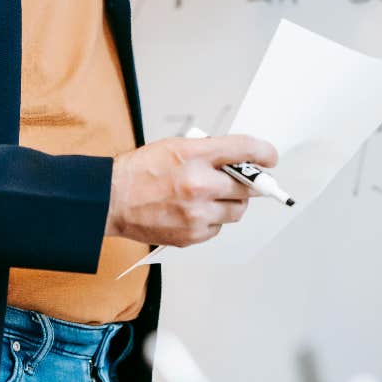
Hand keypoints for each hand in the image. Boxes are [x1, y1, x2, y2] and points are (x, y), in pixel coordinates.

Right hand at [105, 133, 277, 247]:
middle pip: (247, 186)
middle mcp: (199, 184)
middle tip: (240, 181)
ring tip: (210, 197)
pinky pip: (218, 228)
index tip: (270, 157)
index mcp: (195, 155)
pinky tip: (194, 212)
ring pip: (236, 211)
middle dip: (246, 183)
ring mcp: (197, 213)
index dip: (263, 153)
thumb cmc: (140, 171)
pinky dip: (212, 220)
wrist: (112, 199)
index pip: (244, 149)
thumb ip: (208, 151)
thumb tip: (237, 159)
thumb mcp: (175, 146)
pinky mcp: (192, 235)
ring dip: (230, 203)